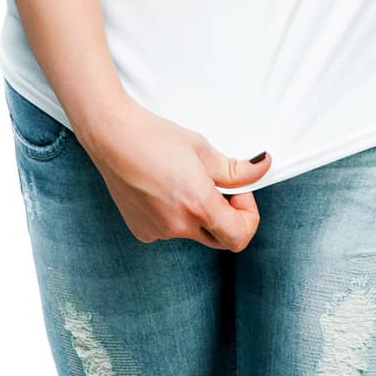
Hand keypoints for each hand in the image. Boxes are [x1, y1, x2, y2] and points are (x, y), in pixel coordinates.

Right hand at [81, 95, 272, 250]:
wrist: (112, 137)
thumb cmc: (157, 137)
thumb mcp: (203, 149)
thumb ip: (236, 169)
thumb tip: (263, 167)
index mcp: (198, 205)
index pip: (240, 236)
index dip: (248, 215)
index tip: (239, 192)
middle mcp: (179, 226)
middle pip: (220, 238)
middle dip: (228, 217)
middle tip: (219, 187)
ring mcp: (158, 232)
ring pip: (193, 232)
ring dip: (199, 213)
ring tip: (183, 179)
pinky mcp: (141, 231)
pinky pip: (169, 230)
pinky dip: (174, 215)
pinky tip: (161, 188)